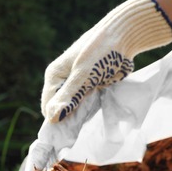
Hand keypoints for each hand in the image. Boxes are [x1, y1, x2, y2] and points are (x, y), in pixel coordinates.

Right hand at [41, 0, 171, 122]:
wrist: (123, 36)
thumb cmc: (100, 52)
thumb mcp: (83, 75)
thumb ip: (69, 96)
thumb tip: (52, 118)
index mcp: (54, 75)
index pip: (48, 105)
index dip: (55, 119)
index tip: (67, 134)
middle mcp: (63, 80)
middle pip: (59, 107)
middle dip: (67, 119)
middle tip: (79, 130)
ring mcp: (77, 84)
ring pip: (73, 107)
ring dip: (79, 116)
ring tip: (87, 123)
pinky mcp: (91, 86)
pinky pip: (87, 103)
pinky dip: (89, 110)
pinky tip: (95, 116)